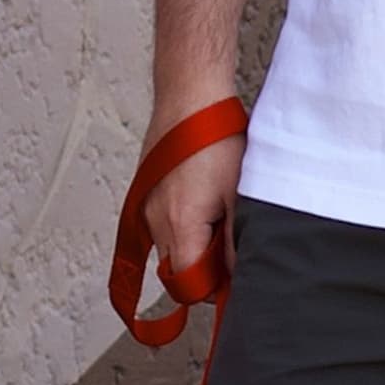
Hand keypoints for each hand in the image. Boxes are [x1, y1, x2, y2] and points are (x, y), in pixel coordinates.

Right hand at [136, 106, 243, 307]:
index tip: (231, 275)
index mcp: (180, 224)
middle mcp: (155, 220)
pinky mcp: (145, 196)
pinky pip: (159, 230)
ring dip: (191, 248)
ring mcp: (146, 208)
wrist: (189, 98)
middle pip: (174, 272)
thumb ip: (235, 241)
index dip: (211, 287)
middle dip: (201, 271)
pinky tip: (201, 209)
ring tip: (216, 219)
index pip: (187, 283)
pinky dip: (179, 230)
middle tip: (228, 247)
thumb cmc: (215, 139)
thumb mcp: (239, 194)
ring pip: (167, 250)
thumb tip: (235, 274)